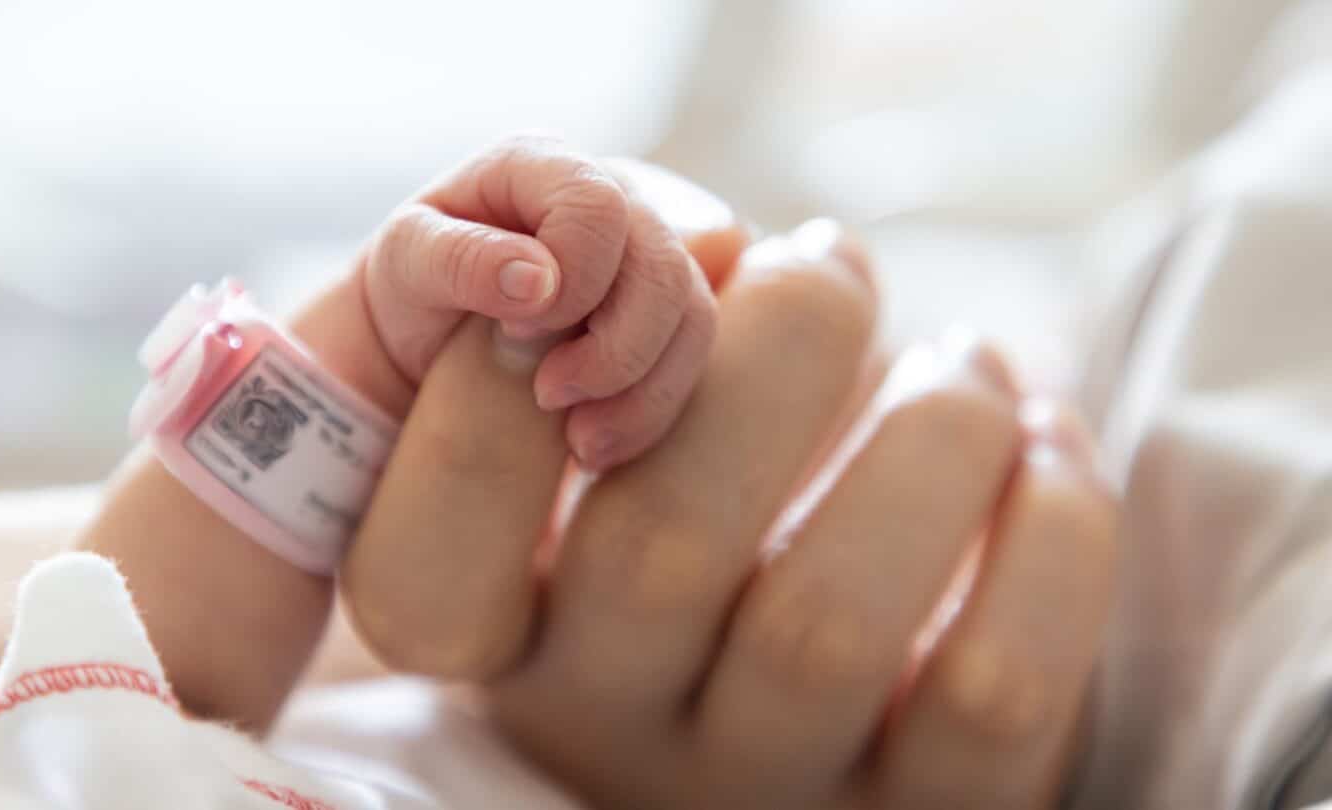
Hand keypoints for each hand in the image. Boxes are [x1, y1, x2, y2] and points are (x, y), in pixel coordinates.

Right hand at [344, 204, 1116, 808]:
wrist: (845, 716)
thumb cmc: (714, 537)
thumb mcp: (617, 477)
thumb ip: (622, 364)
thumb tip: (717, 244)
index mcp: (512, 649)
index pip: (425, 569)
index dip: (486, 405)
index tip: (592, 280)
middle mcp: (619, 733)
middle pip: (657, 552)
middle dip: (769, 353)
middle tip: (828, 258)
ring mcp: (768, 791)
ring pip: (826, 624)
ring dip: (928, 432)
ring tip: (965, 357)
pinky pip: (990, 686)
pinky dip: (1051, 528)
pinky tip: (1042, 445)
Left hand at [358, 135, 725, 469]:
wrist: (423, 338)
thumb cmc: (412, 286)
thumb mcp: (405, 263)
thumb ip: (462, 259)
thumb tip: (539, 281)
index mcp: (543, 164)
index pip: (598, 208)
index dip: (574, 278)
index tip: (515, 328)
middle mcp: (612, 198)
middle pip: (663, 268)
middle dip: (614, 350)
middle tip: (548, 394)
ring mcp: (646, 256)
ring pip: (692, 319)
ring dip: (638, 392)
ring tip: (575, 440)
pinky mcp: (664, 315)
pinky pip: (690, 362)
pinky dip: (648, 413)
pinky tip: (593, 445)